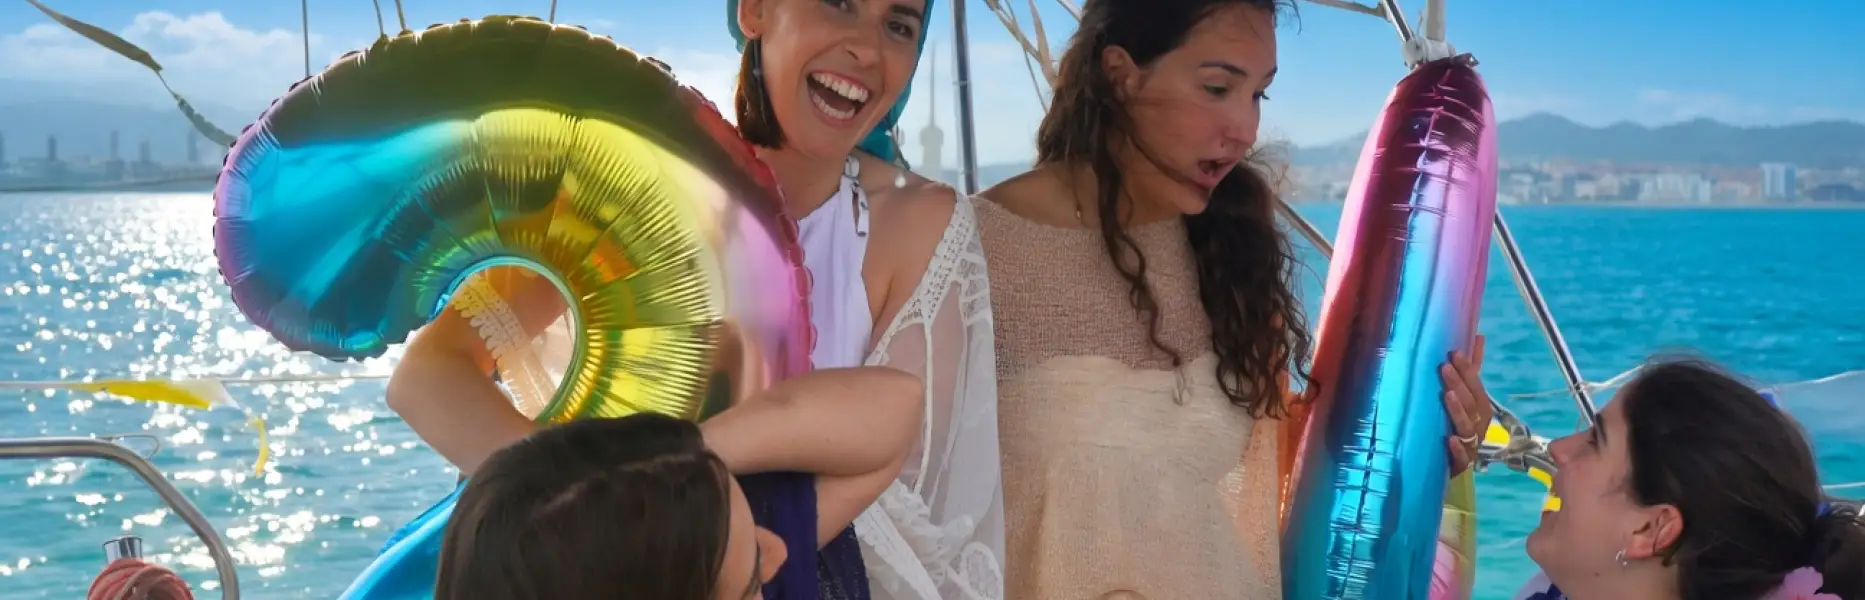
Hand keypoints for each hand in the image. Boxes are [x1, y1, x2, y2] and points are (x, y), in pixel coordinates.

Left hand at [1439, 335, 1493, 474]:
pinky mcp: (1459, 464)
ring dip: (1458, 411)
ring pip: (1467, 427)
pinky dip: (1456, 449)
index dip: (1467, 370)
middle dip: (1460, 385)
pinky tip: (1449, 439)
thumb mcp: (1465, 395)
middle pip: (1471, 404)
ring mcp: (1470, 445)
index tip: (1453, 353)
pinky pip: (1461, 457)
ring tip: (1447, 395)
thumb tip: (1478, 336)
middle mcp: (1479, 426)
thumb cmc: (1457, 422)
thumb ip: (1472, 369)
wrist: (1449, 462)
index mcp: (1481, 408)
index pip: (1475, 386)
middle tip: (1444, 367)